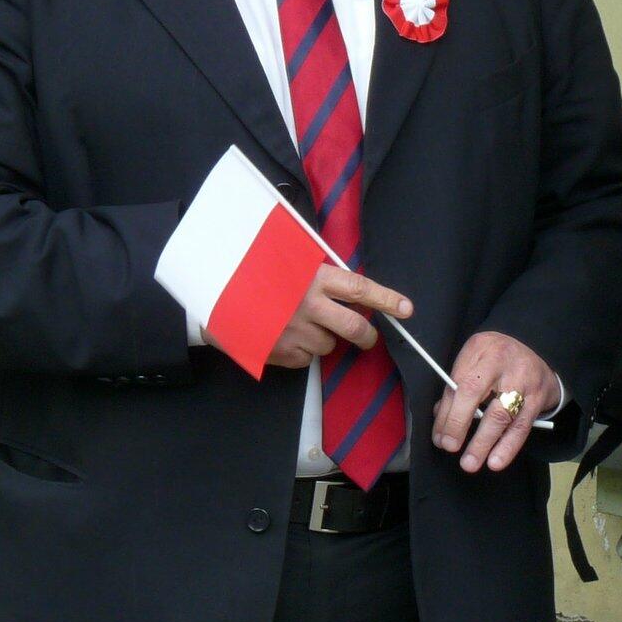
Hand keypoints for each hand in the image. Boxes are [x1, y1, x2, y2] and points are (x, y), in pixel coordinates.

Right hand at [247, 264, 411, 369]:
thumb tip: (353, 291)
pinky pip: (307, 359)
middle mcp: (308, 306)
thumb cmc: (257, 273)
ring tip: (298, 323)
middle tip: (367, 337)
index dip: (387, 299)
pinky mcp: (281, 353)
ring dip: (323, 338)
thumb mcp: (289, 262)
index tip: (407, 309)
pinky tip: (283, 335)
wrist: (214, 294)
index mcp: (313, 277)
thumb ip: (321, 275)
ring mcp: (294, 332)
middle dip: (367, 336)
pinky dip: (302, 351)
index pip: (360, 288)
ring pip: (329, 345)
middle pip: (355, 328)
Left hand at [431, 331, 559, 472]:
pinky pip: (521, 426)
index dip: (445, 413)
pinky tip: (496, 461)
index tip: (439, 437)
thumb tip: (440, 417)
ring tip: (470, 463)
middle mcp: (500, 360)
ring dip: (482, 442)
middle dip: (457, 424)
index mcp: (480, 347)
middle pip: (474, 393)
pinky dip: (508, 446)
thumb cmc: (498, 360)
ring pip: (499, 414)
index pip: (457, 382)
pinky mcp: (537, 398)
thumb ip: (458, 384)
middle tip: (449, 447)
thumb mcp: (476, 359)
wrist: (538, 353)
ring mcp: (522, 379)